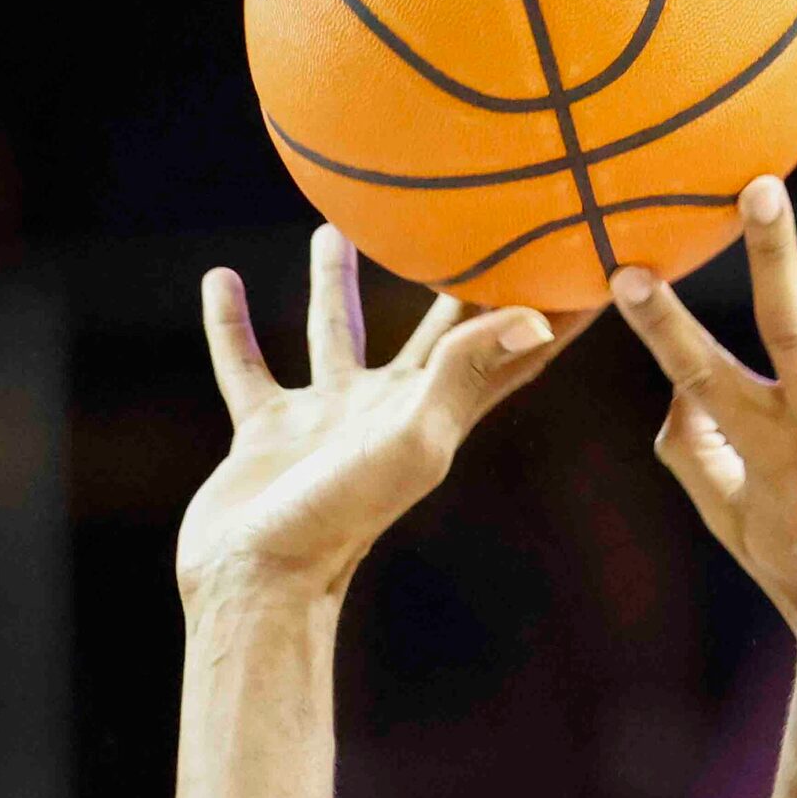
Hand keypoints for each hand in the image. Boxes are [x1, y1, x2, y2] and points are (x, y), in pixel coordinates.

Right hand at [180, 226, 593, 602]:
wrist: (258, 580)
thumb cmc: (342, 515)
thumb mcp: (413, 439)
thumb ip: (463, 373)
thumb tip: (537, 314)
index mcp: (438, 411)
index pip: (512, 345)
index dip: (551, 304)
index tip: (577, 252)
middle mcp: (389, 411)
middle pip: (431, 328)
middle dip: (450, 278)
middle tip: (467, 217)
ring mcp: (327, 420)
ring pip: (334, 333)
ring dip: (333, 284)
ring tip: (333, 225)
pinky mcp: (268, 432)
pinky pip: (248, 364)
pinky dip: (232, 325)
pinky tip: (219, 279)